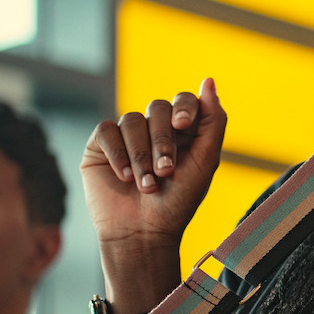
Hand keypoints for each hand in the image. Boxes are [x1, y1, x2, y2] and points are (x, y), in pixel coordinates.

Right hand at [81, 78, 226, 313]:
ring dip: (142, 154)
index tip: (185, 125)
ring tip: (148, 184)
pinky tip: (125, 178)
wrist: (144, 233)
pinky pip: (107, 130)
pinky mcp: (100, 146)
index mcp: (182, 131)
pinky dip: (119, 154)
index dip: (186, 107)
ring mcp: (126, 136)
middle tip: (167, 171)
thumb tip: (209, 80)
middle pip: (158, 108)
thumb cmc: (179, 201)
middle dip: (164, 140)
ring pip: (132, 119)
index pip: (184, 100)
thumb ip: (213, 121)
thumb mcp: (205, 161)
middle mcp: (154, 129)